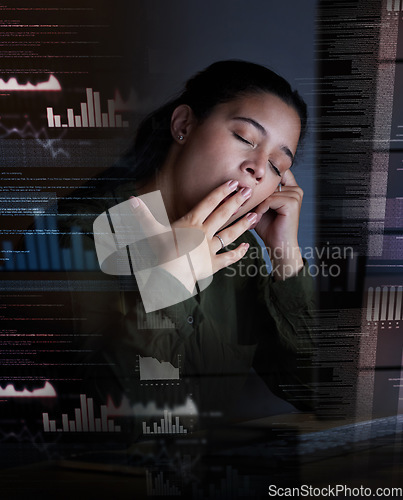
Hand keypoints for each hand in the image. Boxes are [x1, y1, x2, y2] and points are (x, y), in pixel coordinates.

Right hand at [129, 180, 256, 291]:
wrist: (170, 276)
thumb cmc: (160, 253)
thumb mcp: (152, 231)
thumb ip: (144, 215)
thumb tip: (131, 199)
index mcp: (190, 223)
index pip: (208, 203)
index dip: (221, 192)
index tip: (233, 183)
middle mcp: (203, 233)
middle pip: (222, 214)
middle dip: (236, 201)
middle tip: (249, 191)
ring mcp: (209, 249)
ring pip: (229, 234)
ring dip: (243, 224)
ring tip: (255, 216)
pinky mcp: (212, 264)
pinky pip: (228, 258)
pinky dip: (238, 253)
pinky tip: (247, 246)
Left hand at [252, 170, 303, 279]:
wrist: (279, 246)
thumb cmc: (269, 228)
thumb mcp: (261, 207)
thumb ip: (257, 193)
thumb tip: (239, 181)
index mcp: (291, 188)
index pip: (276, 172)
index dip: (261, 178)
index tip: (247, 186)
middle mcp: (296, 189)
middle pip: (268, 183)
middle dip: (255, 195)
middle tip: (246, 209)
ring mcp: (296, 195)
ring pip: (267, 192)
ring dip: (257, 205)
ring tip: (253, 218)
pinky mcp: (292, 202)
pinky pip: (269, 200)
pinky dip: (260, 210)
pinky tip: (257, 219)